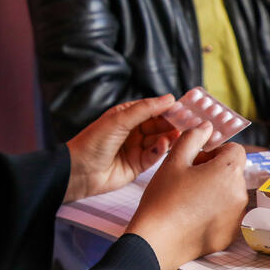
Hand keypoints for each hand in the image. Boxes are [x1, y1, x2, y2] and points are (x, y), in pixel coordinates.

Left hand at [63, 95, 178, 202]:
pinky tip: (163, 145)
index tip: (185, 107)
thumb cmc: (93, 141)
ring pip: (159, 141)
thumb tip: (169, 98)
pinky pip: (154, 157)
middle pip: (158, 125)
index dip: (168, 108)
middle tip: (190, 122)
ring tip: (178, 133)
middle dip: (172, 123)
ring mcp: (135, 149)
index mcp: (126, 116)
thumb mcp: (119, 120)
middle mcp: (132, 132)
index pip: (152, 110)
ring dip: (169, 137)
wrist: (79, 171)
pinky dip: (159, 151)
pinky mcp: (137, 165)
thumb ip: (145, 109)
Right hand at [125, 123, 246, 269]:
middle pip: (232, 172)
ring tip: (186, 198)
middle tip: (186, 179)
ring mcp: (236, 217)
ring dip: (214, 191)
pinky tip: (190, 215)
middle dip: (213, 171)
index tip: (197, 160)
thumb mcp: (174, 161)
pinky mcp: (230, 234)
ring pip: (229, 193)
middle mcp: (239, 194)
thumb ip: (192, 138)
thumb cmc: (163, 199)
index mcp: (228, 172)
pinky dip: (213, 212)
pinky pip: (226, 214)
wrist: (157, 240)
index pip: (235, 150)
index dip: (215, 151)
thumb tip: (206, 127)